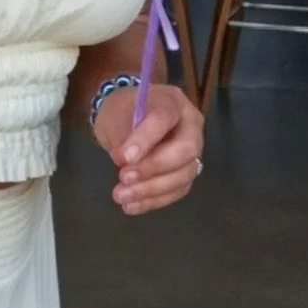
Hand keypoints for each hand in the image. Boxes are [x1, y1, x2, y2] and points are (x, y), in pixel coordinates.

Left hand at [92, 81, 203, 215]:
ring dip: (152, 189)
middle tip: (124, 178)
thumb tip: (126, 162)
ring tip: (121, 196)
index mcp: (173, 102)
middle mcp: (191, 126)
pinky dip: (154, 200)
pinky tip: (131, 206)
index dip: (145, 139)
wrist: (127, 118)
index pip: (164, 118)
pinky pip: (177, 190)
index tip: (121, 158)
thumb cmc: (123, 112)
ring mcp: (192, 151)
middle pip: (185, 150)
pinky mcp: (185, 173)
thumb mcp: (115, 115)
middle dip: (154, 168)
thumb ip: (122, 135)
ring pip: (183, 174)